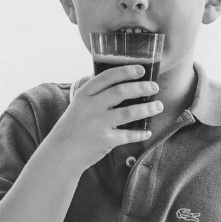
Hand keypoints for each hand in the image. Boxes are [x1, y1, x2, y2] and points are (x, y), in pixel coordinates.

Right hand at [47, 64, 161, 169]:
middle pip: (121, 92)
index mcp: (85, 94)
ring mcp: (98, 124)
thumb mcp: (79, 105)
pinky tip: (147, 131)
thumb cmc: (73, 126)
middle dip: (141, 87)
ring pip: (128, 113)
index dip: (126, 71)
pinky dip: (140, 133)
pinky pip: (128, 135)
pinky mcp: (105, 140)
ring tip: (158, 106)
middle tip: (155, 87)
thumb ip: (96, 95)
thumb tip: (120, 82)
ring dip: (147, 109)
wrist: (61, 152)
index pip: (107, 77)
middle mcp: (91, 107)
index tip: (141, 70)